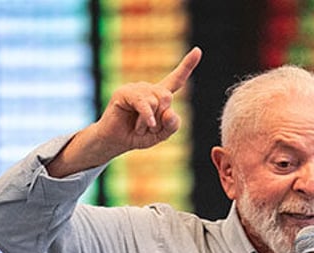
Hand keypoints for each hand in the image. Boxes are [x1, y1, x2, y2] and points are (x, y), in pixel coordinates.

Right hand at [48, 47, 201, 174]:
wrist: (115, 141)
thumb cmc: (137, 136)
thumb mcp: (161, 135)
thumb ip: (172, 125)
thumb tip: (170, 112)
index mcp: (159, 96)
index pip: (176, 80)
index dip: (187, 66)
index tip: (198, 51)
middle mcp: (148, 88)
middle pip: (167, 97)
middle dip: (160, 118)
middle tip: (147, 128)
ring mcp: (136, 88)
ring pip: (155, 102)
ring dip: (149, 122)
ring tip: (138, 127)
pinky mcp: (124, 93)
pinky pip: (143, 103)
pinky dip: (146, 116)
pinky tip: (146, 124)